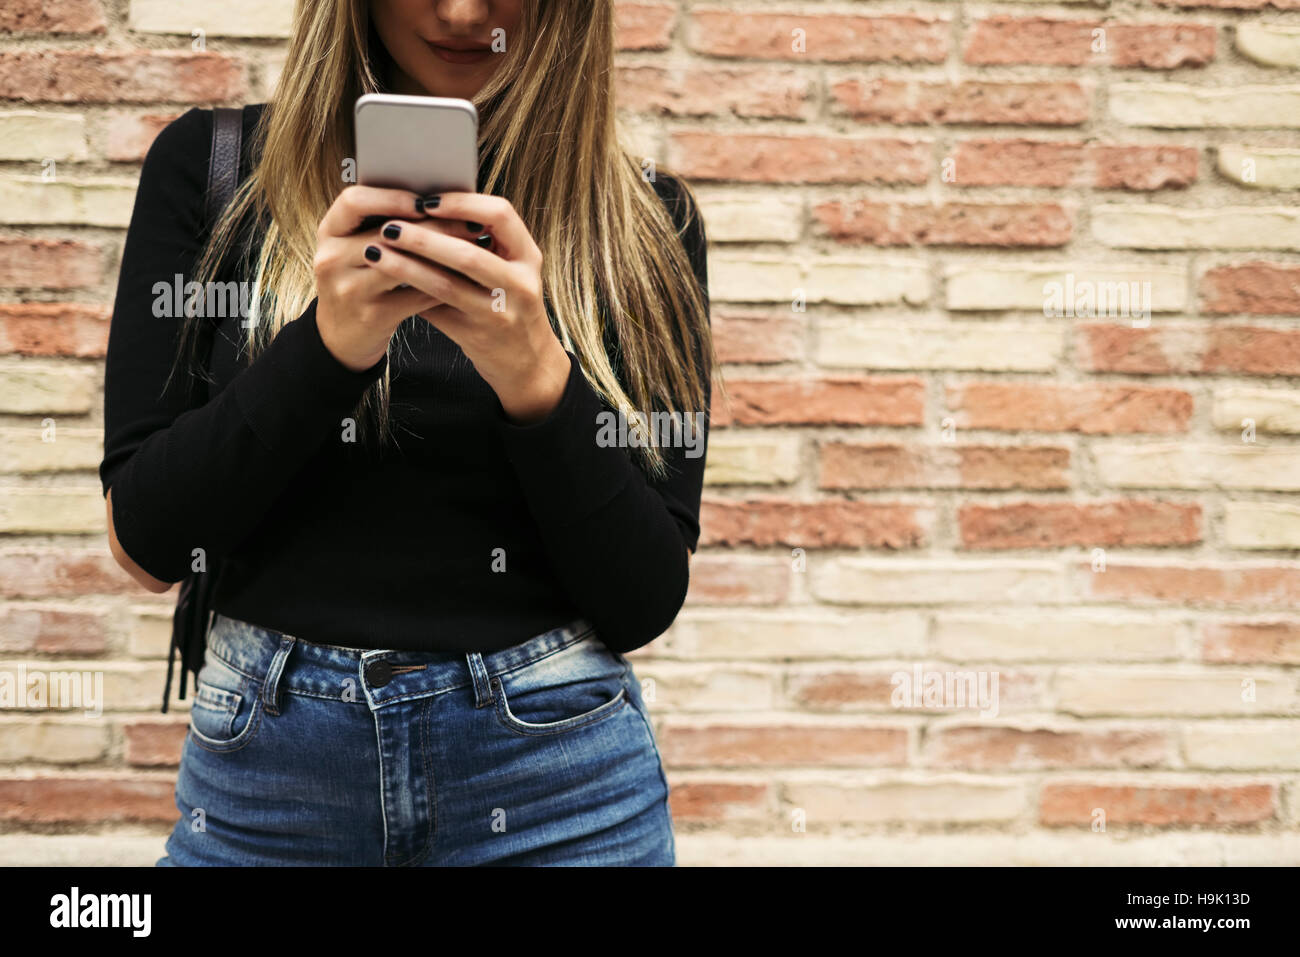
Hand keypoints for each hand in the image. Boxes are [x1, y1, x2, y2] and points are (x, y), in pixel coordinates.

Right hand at [312, 185, 464, 371]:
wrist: (340, 336)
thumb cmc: (359, 281)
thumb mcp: (355, 249)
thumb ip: (382, 224)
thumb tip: (439, 200)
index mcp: (329, 232)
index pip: (354, 201)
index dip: (392, 198)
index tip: (426, 201)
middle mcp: (332, 259)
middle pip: (387, 235)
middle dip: (435, 227)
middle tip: (471, 224)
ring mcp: (350, 290)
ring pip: (404, 266)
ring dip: (444, 257)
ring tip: (475, 250)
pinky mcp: (372, 316)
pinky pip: (416, 296)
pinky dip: (444, 285)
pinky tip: (466, 280)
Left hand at [368, 192, 570, 423]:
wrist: (527, 362)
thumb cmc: (511, 304)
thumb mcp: (511, 270)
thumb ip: (482, 242)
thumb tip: (426, 210)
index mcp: (528, 257)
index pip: (500, 215)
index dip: (462, 203)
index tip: (427, 201)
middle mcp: (519, 285)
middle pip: (467, 254)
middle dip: (423, 238)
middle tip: (389, 227)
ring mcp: (499, 314)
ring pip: (446, 286)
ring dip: (406, 267)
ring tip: (376, 253)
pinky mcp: (477, 336)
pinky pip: (436, 311)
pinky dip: (409, 295)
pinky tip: (386, 284)